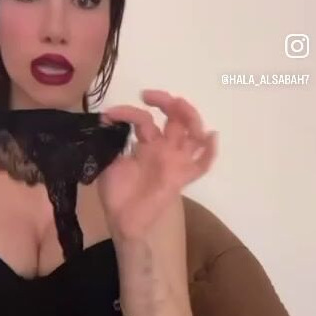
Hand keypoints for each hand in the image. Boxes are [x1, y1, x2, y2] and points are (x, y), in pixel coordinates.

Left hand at [99, 91, 217, 240]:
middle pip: (177, 118)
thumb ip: (111, 144)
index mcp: (148, 143)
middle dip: (167, 102)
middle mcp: (165, 148)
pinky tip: (210, 137)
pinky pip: (201, 165)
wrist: (121, 220)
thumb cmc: (117, 192)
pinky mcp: (180, 177)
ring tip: (178, 105)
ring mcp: (175, 161)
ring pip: (193, 134)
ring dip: (190, 116)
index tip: (108, 115)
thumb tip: (105, 123)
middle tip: (149, 95)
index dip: (128, 112)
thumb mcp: (108, 162)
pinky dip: (210, 151)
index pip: (144, 119)